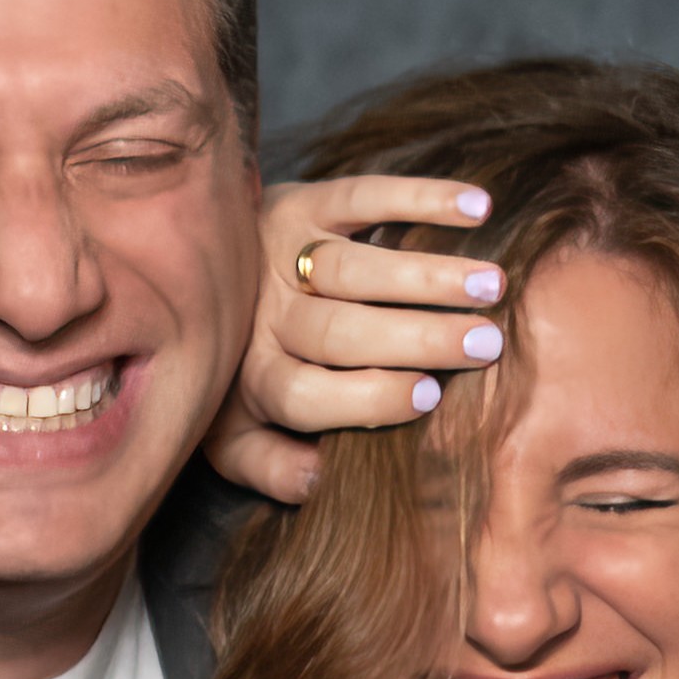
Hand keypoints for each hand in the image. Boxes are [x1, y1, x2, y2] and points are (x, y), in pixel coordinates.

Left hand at [205, 173, 504, 501]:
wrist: (187, 275)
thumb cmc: (235, 368)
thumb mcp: (232, 434)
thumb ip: (272, 468)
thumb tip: (322, 484)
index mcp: (252, 379)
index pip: (304, 394)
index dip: (365, 398)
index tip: (430, 395)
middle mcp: (263, 316)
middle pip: (338, 332)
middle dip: (416, 337)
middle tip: (485, 343)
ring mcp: (281, 254)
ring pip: (353, 268)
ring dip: (426, 275)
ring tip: (491, 285)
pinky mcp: (300, 202)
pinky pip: (361, 195)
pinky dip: (420, 196)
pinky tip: (476, 207)